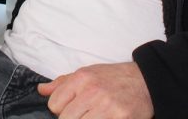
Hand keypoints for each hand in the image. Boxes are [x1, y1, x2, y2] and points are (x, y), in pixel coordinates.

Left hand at [37, 62, 153, 118]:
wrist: (145, 82)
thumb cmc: (113, 78)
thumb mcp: (87, 73)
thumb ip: (63, 83)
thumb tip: (41, 90)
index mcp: (82, 79)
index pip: (54, 104)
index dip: (60, 110)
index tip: (71, 109)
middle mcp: (93, 92)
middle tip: (83, 115)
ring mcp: (107, 108)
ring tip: (93, 117)